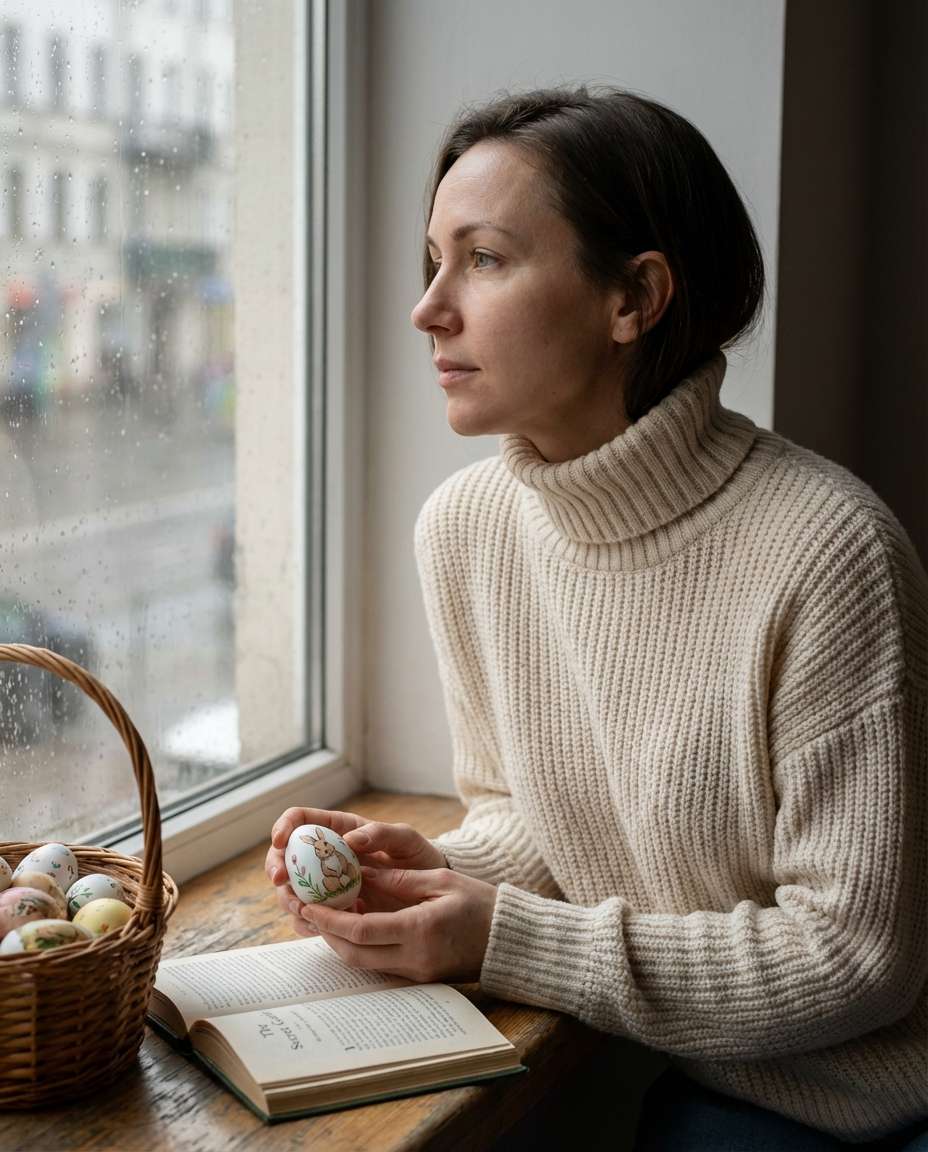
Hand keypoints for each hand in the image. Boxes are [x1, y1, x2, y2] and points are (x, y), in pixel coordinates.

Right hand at [266, 808, 447, 933]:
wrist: (431, 893)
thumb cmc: (418, 858)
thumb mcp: (406, 840)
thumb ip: (381, 834)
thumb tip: (349, 840)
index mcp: (339, 830)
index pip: (300, 820)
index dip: (284, 827)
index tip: (281, 841)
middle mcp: (326, 857)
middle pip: (285, 857)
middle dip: (276, 868)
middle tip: (283, 882)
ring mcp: (326, 886)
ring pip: (291, 890)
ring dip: (289, 899)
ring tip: (303, 908)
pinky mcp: (333, 912)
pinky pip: (308, 919)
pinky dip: (307, 923)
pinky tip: (319, 927)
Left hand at [293, 865, 497, 983]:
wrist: (510, 942)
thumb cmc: (481, 904)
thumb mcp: (441, 881)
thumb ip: (399, 878)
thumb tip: (361, 870)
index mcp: (419, 929)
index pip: (360, 929)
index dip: (328, 918)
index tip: (307, 902)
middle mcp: (414, 957)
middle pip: (353, 952)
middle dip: (324, 932)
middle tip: (303, 909)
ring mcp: (416, 971)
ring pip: (362, 962)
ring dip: (337, 941)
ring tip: (319, 916)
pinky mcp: (419, 977)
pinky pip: (378, 963)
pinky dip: (358, 946)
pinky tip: (348, 927)